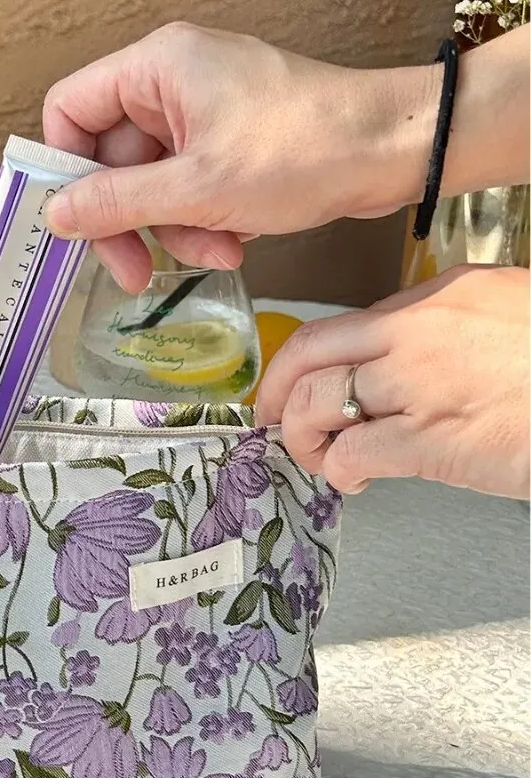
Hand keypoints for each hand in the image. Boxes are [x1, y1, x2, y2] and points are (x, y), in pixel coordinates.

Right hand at [42, 21, 436, 291]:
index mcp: (156, 67)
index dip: (65, 169)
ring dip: (174, 227)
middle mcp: (172, 79)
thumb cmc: (304, 151)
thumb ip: (116, 202)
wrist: (393, 150)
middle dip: (131, 218)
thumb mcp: (196, 188)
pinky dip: (201, 217)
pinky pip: (187, 182)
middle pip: (110, 156)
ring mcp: (202, 108)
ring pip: (151, 179)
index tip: (77, 223)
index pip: (70, 109)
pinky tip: (234, 238)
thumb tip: (55, 214)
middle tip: (136, 273)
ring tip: (216, 250)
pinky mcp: (229, 136)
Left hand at [254, 265, 529, 499]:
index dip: (306, 361)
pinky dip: (338, 469)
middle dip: (276, 390)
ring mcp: (419, 384)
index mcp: (438, 298)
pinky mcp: (430, 439)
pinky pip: (352, 451)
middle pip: (310, 352)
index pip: (344, 324)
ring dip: (302, 435)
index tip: (294, 385)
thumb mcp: (507, 317)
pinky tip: (354, 479)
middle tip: (270, 420)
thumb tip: (409, 359)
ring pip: (316, 401)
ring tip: (322, 456)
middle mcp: (417, 333)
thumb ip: (452, 330)